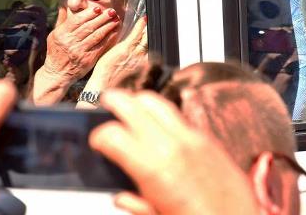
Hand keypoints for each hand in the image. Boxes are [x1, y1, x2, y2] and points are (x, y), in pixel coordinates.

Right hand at [37, 6, 120, 102]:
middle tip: (112, 11)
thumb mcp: (54, 35)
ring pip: (96, 36)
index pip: (76, 20)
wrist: (57, 73)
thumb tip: (64, 5)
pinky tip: (115, 32)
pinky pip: (100, 46)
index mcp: (61, 34)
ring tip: (116, 20)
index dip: (88, 14)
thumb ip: (62, 20)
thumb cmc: (56, 52)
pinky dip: (109, 38)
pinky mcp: (88, 60)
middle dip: (102, 18)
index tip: (98, 9)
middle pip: (88, 27)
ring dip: (108, 26)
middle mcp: (69, 42)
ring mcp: (79, 51)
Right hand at [84, 15, 147, 92]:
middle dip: (148, 31)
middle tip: (149, 26)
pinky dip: (149, 54)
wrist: (103, 85)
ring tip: (149, 37)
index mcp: (126, 47)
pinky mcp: (141, 71)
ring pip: (148, 48)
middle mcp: (135, 54)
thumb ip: (122, 45)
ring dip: (149, 42)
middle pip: (146, 39)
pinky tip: (151, 52)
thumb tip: (129, 39)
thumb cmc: (103, 71)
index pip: (137, 33)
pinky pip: (148, 59)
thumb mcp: (110, 53)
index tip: (145, 19)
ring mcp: (140, 63)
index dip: (142, 24)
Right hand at [90, 90, 258, 214]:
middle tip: (105, 103)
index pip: (112, 135)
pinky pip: (181, 117)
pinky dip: (165, 116)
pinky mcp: (210, 141)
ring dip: (140, 102)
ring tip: (130, 107)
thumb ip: (137, 205)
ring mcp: (194, 140)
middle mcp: (173, 146)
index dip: (97, 136)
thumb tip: (122, 197)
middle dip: (115, 101)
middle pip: (134, 105)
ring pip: (158, 103)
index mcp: (154, 169)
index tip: (95, 142)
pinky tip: (160, 128)